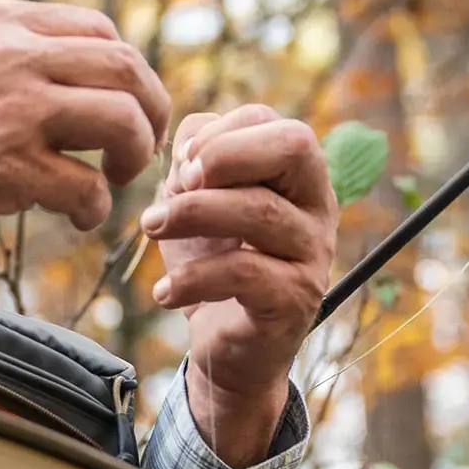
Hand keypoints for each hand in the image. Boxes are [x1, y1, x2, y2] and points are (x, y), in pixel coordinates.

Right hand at [0, 0, 170, 273]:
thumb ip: (10, 54)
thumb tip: (77, 75)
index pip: (99, 29)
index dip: (126, 70)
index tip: (123, 103)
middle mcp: (13, 54)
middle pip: (127, 67)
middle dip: (150, 110)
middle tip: (141, 145)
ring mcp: (15, 109)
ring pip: (124, 120)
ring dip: (134, 155)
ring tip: (113, 178)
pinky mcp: (12, 168)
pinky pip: (89, 186)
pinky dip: (94, 208)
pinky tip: (75, 216)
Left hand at [140, 106, 336, 465]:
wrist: (225, 345)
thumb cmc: (213, 260)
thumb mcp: (197, 202)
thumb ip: (196, 162)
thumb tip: (190, 154)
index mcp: (299, 177)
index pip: (277, 124)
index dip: (223, 134)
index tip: (182, 166)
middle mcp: (318, 208)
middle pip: (294, 147)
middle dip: (225, 156)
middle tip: (178, 184)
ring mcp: (313, 255)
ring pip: (260, 210)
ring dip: (191, 212)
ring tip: (150, 227)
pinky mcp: (294, 301)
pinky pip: (244, 273)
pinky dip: (192, 278)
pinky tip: (164, 292)